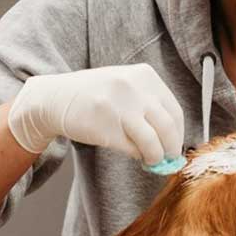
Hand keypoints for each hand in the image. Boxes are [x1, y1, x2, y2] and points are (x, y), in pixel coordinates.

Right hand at [7, 64, 184, 166]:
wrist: (55, 98)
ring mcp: (120, 107)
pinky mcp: (106, 127)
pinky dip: (137, 156)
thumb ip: (149, 104)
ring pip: (153, 142)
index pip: (174, 111)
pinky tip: (133, 153)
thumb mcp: (125, 85)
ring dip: (156, 156)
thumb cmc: (95, 94)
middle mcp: (134, 88)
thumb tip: (173, 138)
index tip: (175, 145)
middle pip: (168, 127)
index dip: (179, 133)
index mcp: (144, 75)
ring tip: (151, 160)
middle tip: (168, 158)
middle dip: (171, 148)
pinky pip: (133, 149)